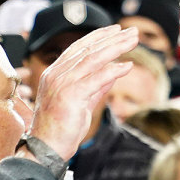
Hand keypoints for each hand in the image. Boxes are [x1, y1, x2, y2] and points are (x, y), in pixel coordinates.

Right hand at [27, 25, 138, 160]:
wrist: (46, 149)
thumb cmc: (62, 127)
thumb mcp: (82, 101)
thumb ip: (97, 85)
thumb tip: (115, 70)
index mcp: (55, 74)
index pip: (78, 48)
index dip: (98, 37)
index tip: (116, 30)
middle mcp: (56, 75)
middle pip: (88, 49)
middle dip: (112, 38)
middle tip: (133, 32)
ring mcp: (61, 84)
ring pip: (92, 59)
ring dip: (116, 47)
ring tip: (133, 41)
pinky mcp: (70, 96)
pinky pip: (96, 78)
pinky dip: (113, 70)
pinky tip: (128, 66)